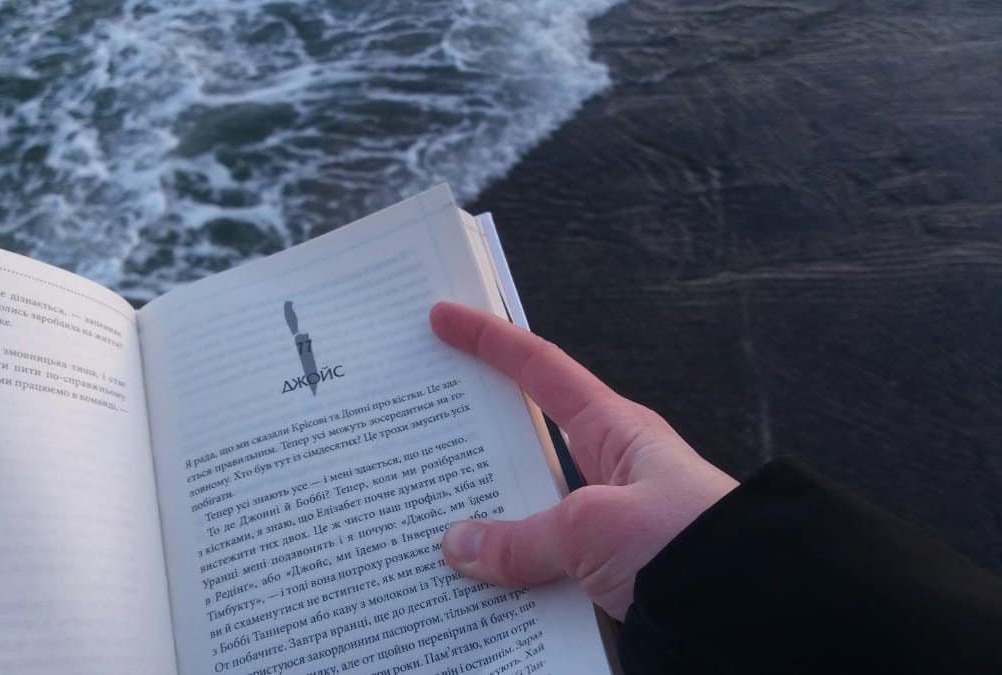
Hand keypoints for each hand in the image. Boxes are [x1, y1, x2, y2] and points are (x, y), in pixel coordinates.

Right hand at [430, 302, 737, 619]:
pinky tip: (472, 589)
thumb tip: (457, 545)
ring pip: (527, 513)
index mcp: (614, 432)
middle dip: (472, 439)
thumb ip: (522, 539)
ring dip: (485, 523)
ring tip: (421, 521)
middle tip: (414, 426)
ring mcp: (606, 524)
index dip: (490, 340)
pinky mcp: (608, 573)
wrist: (756, 612)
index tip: (444, 317)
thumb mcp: (594, 529)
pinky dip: (510, 577)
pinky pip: (544, 568)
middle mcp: (607, 472)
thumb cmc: (688, 544)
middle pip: (525, 444)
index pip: (541, 370)